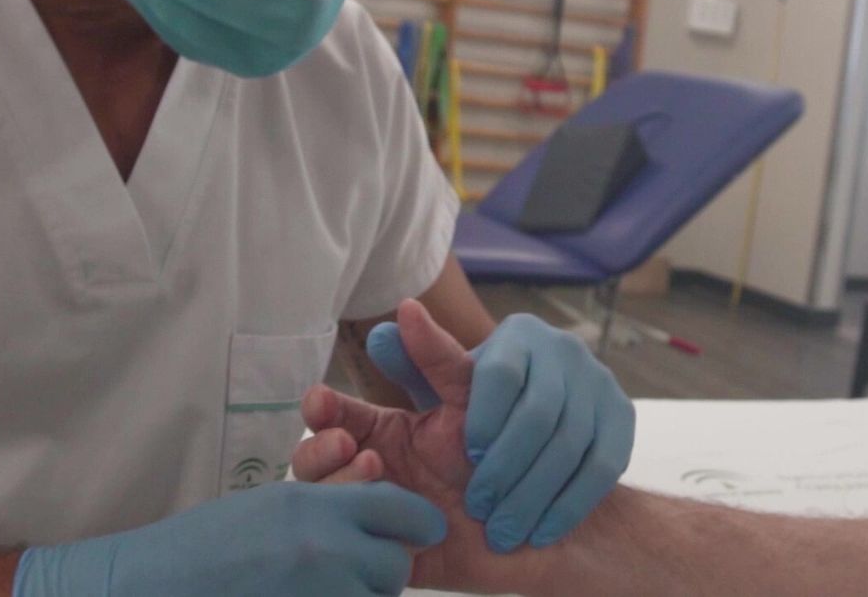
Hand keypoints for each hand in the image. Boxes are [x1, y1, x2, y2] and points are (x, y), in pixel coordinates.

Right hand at [12, 479, 445, 596]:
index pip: (403, 512)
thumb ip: (330, 507)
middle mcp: (324, 553)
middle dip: (381, 573)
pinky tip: (306, 596)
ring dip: (360, 596)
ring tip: (319, 588)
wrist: (147, 588)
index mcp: (315, 509)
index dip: (416, 524)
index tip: (418, 533)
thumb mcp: (272, 508)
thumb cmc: (203, 547)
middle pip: (396, 568)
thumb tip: (385, 505)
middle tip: (349, 574)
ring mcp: (317, 596)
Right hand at [293, 300, 551, 593]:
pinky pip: (355, 553)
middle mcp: (374, 475)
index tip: (320, 400)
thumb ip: (439, 358)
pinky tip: (388, 524)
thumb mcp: (475, 398)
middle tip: (347, 443)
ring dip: (338, 487)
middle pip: (314, 465)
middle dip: (318, 452)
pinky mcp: (394, 560)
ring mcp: (378, 518)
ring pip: (327, 507)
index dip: (320, 409)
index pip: (334, 418)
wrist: (553, 519)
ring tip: (374, 474)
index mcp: (385, 434)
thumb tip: (407, 306)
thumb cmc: (515, 451)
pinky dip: (361, 536)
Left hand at [367, 307, 633, 551]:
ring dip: (534, 493)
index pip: (501, 372)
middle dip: (506, 467)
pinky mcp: (624, 416)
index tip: (467, 453)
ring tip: (505, 528)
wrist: (547, 433)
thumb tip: (382, 332)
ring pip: (570, 443)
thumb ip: (413, 368)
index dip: (483, 417)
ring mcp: (599, 382)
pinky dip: (570, 502)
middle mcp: (563, 350)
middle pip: (537, 413)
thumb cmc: (484, 413)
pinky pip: (602, 465)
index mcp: (518, 335)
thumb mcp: (447, 391)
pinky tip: (543, 529)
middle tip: (479, 506)